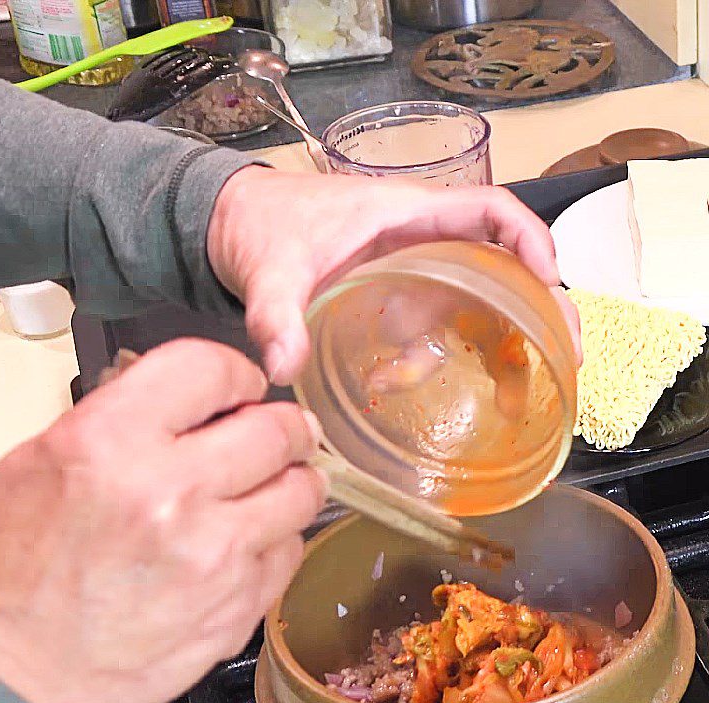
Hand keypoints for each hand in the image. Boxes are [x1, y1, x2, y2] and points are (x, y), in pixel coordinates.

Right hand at [0, 340, 326, 702]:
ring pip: (302, 491)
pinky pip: (290, 551)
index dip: (235, 373)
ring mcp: (213, 557)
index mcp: (113, 443)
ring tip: (276, 481)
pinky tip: (252, 539)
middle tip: (279, 431)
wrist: (10, 674)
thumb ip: (125, 415)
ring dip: (293, 478)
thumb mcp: (43, 456)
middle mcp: (172, 494)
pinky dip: (278, 537)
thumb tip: (196, 399)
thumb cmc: (13, 566)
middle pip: (276, 430)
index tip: (240, 388)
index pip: (211, 369)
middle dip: (282, 424)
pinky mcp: (236, 609)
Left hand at [207, 167, 580, 384]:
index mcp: (405, 215)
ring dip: (482, 352)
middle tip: (560, 362)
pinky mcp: (393, 298)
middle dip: (535, 312)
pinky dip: (427, 359)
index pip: (489, 211)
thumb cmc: (262, 225)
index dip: (530, 240)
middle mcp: (420, 241)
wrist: (236, 226)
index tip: (549, 284)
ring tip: (490, 399)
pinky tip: (396, 382)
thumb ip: (274, 316)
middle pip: (500, 268)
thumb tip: (283, 369)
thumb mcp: (270, 270)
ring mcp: (410, 273)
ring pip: (469, 309)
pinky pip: (431, 329)